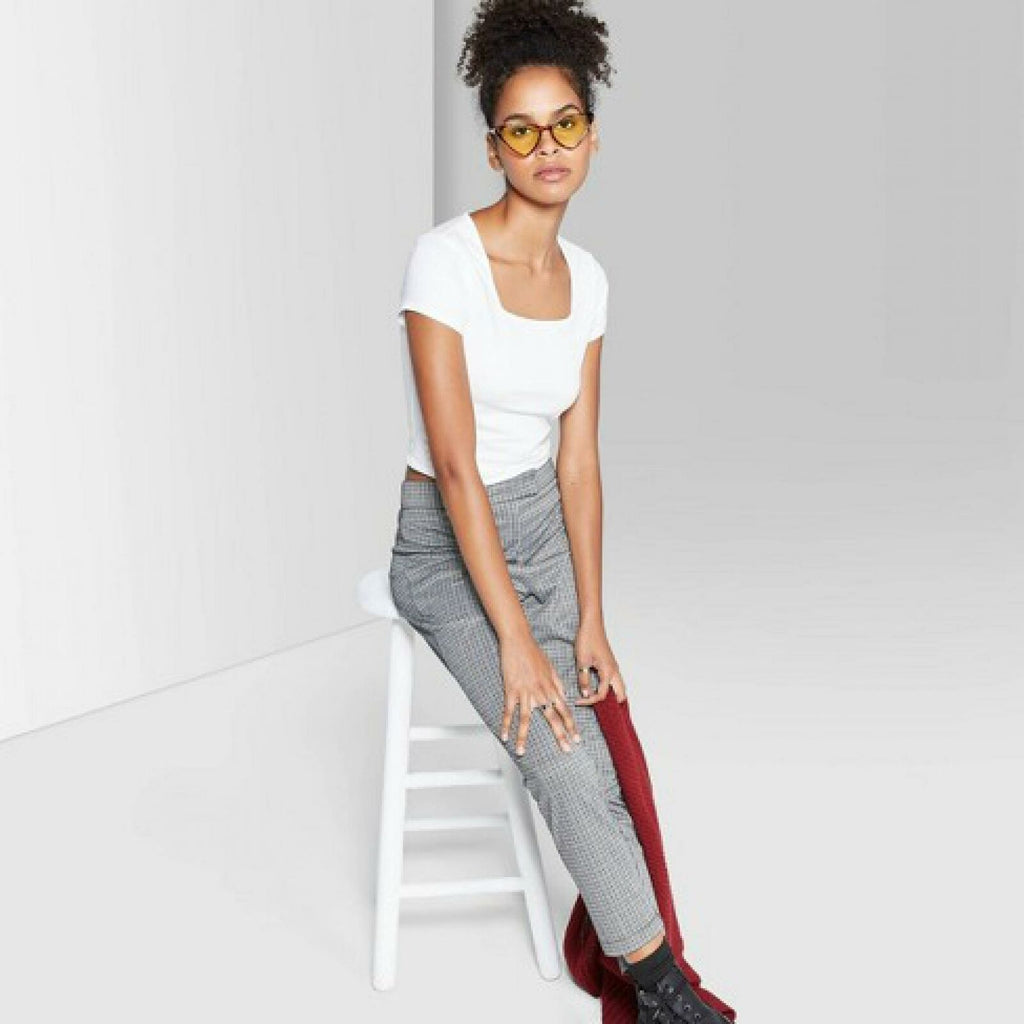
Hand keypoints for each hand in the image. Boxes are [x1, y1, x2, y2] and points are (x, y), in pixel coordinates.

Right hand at [499, 633, 581, 755]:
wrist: (518, 640)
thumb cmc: (533, 652)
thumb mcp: (550, 667)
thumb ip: (557, 683)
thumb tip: (564, 695)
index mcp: (551, 687)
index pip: (564, 710)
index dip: (571, 725)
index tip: (576, 738)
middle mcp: (541, 692)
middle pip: (552, 718)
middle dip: (560, 735)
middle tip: (566, 750)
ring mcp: (526, 692)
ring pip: (526, 720)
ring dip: (523, 738)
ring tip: (521, 751)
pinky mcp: (511, 690)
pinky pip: (508, 711)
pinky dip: (505, 724)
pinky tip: (504, 736)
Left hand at [574, 619, 627, 703]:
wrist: (591, 625)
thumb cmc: (587, 640)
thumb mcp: (582, 662)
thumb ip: (584, 680)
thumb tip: (586, 694)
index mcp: (608, 672)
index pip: (603, 694)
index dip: (590, 701)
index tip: (579, 700)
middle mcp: (615, 671)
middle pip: (621, 694)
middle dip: (612, 703)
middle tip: (598, 708)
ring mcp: (614, 667)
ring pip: (620, 687)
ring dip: (612, 695)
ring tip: (597, 699)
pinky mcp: (611, 664)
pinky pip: (615, 681)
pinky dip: (610, 688)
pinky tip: (598, 688)